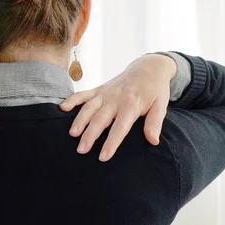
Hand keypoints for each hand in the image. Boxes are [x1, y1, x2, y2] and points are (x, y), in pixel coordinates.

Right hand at [59, 54, 176, 161]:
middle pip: (100, 120)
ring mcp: (105, 93)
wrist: (148, 67)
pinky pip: (84, 94)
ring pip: (89, 108)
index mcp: (131, 105)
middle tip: (81, 150)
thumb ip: (155, 122)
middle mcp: (115, 99)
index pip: (119, 128)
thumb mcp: (161, 105)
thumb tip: (153, 141)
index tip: (103, 157)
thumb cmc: (155, 90)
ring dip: (79, 121)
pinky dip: (73, 100)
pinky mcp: (99, 89)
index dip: (111, 143)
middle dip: (90, 135)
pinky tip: (63, 108)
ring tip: (72, 134)